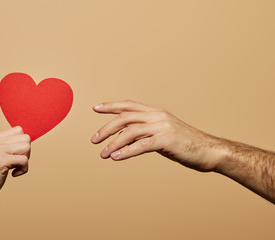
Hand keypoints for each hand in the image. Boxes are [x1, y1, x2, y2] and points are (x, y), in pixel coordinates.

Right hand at [0, 126, 30, 208]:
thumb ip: (9, 145)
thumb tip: (28, 139)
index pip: (19, 130)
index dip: (22, 144)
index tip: (14, 156)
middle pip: (26, 138)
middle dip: (26, 152)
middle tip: (16, 163)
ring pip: (27, 147)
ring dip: (25, 160)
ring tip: (15, 168)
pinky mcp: (0, 161)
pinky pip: (24, 160)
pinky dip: (23, 170)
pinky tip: (13, 174)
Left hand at [91, 100, 224, 171]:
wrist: (211, 151)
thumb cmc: (187, 144)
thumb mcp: (164, 134)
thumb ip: (147, 133)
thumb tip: (127, 139)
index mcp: (156, 113)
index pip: (129, 105)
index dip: (111, 106)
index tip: (96, 107)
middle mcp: (158, 116)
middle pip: (125, 117)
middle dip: (106, 128)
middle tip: (94, 140)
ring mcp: (163, 127)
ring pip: (130, 131)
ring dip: (113, 143)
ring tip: (103, 154)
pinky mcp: (167, 140)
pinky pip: (141, 145)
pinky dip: (126, 151)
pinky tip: (116, 157)